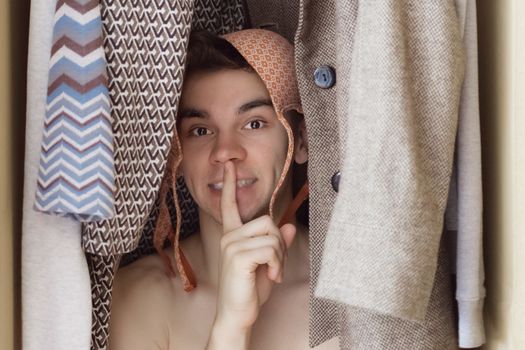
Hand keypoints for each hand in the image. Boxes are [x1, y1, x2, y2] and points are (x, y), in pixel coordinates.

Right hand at [214, 161, 296, 331]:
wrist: (237, 314)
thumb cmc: (250, 289)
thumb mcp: (268, 263)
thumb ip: (278, 244)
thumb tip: (290, 226)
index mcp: (233, 235)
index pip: (229, 205)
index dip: (229, 185)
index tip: (229, 165)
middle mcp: (229, 236)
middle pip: (268, 221)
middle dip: (280, 244)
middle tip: (276, 265)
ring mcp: (231, 245)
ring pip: (272, 235)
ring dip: (280, 256)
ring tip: (272, 273)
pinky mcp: (238, 256)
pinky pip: (270, 248)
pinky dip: (277, 264)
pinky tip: (271, 277)